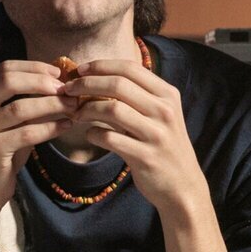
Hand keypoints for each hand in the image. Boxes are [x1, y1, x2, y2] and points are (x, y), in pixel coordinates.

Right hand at [0, 59, 72, 208]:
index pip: (4, 69)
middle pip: (8, 80)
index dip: (34, 67)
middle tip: (66, 89)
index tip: (58, 73)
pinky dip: (50, 127)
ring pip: (20, 107)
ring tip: (72, 106)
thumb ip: (24, 102)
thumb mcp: (8, 124)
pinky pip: (27, 132)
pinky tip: (66, 125)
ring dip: (51, 104)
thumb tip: (56, 79)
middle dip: (42, 81)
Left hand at [58, 58, 206, 214]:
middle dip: (87, 84)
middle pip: (118, 85)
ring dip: (87, 109)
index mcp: (167, 94)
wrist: (182, 186)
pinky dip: (94, 134)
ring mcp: (156, 134)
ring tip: (76, 114)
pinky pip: (110, 138)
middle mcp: (164, 111)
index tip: (80, 70)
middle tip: (68, 90)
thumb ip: (137, 96)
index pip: (130, 68)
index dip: (101, 65)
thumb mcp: (160, 115)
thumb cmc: (163, 145)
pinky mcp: (145, 156)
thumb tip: (99, 78)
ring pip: (112, 109)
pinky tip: (90, 134)